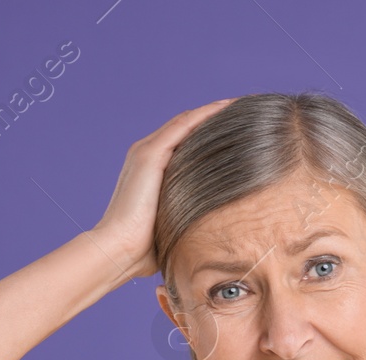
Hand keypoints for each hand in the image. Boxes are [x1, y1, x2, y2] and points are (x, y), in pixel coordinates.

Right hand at [88, 97, 237, 280]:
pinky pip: (183, 126)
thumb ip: (190, 218)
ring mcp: (147, 152)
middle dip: (216, 118)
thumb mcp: (175, 226)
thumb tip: (219, 232)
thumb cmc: (145, 250)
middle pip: (188, 127)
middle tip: (246, 110)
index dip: (210, 134)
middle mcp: (148, 155)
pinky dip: (205, 115)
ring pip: (187, 122)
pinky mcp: (149, 155)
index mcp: (153, 170)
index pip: (186, 143)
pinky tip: (226, 108)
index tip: (239, 131)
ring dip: (214, 111)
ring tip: (241, 104)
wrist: (118, 250)